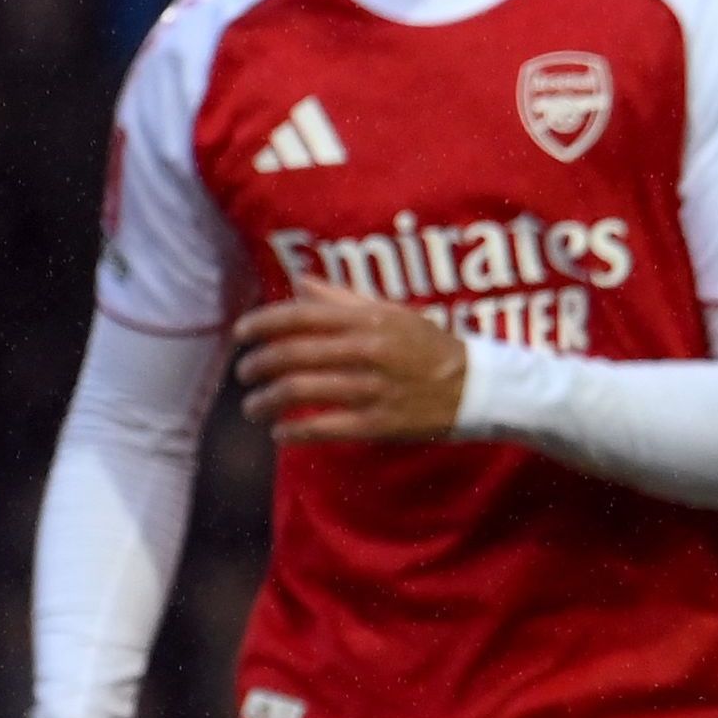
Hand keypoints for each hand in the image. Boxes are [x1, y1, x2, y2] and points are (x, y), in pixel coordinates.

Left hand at [236, 278, 470, 444]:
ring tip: (253, 407)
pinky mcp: (379, 424)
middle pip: (292, 355)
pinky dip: (294, 432)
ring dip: (266, 401)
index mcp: (367, 320)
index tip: (240, 335)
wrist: (477, 387)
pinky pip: (324, 428)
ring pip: (301, 392)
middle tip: (244, 374)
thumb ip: (342, 299)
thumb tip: (299, 282)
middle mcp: (366, 351)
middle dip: (257, 366)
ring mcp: (372, 389)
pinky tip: (280, 434)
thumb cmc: (429, 347)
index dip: (261, 324)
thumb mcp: (391, 313)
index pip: (299, 316)